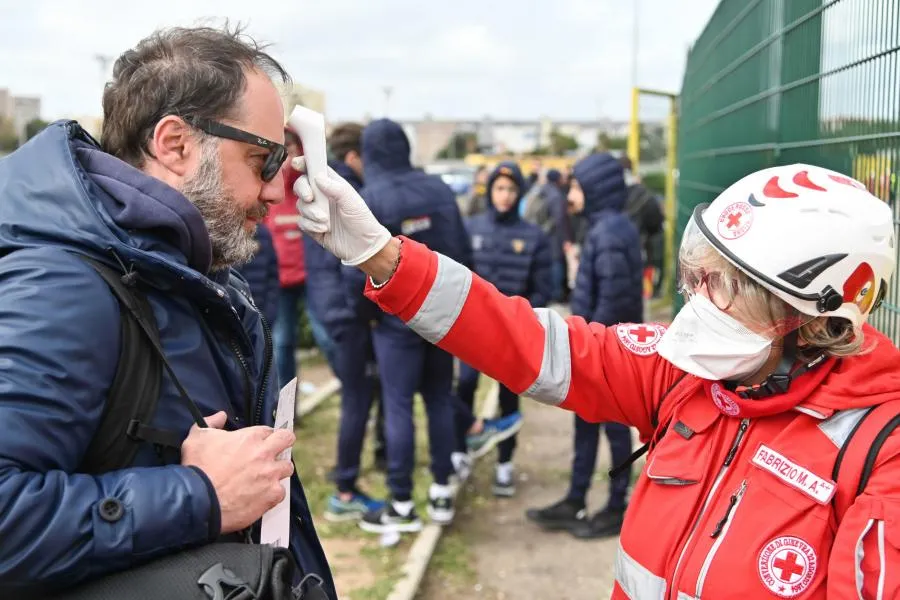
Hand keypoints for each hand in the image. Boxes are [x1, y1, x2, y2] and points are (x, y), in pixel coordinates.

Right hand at [181, 412, 295, 534]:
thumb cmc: (198, 469)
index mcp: (250, 437)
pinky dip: (273, 493)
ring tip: (266, 476)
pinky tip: (262, 495)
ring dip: (279, 470)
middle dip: (283, 443)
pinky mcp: (272, 495)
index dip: (265, 436)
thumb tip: (220, 416)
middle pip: (287, 440)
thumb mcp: (197, 438)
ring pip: (287, 467)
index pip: (269, 430)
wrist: (199, 501)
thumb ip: (210, 423)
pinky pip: (281, 491)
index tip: (261, 442)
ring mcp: (270, 474)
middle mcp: (264, 453)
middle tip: (275, 451)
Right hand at [292, 157, 391, 265]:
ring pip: (301, 205)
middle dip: (302, 190)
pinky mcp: (312, 226)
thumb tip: (317, 177)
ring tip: (326, 222)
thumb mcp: (351, 201)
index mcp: (332, 185)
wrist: (363, 246)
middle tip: (309, 197)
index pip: (315, 169)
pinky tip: (324, 230)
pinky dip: (311, 225)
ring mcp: (316, 211)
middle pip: (301, 185)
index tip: (296, 163)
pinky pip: (302, 221)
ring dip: (312, 213)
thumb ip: (334, 188)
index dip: (304, 164)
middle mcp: (322, 196)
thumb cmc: (361, 220)